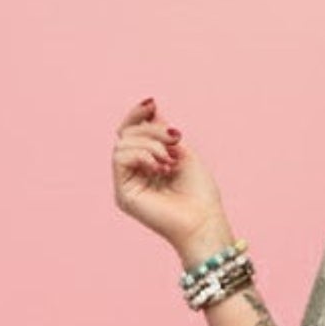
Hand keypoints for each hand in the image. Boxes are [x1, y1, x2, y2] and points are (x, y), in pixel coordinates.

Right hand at [110, 96, 231, 256]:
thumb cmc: (200, 193)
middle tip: (175, 139)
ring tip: (170, 159)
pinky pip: (120, 157)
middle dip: (151, 129)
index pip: (132, 132)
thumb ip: (162, 131)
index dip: (138, 114)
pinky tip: (159, 167)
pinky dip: (141, 154)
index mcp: (148, 164)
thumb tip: (150, 107)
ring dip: (150, 143)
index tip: (152, 103)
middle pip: (126, 134)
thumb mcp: (183, 152)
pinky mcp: (123, 194)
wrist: (204, 221)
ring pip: (122, 143)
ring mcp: (127, 184)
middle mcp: (135, 173)